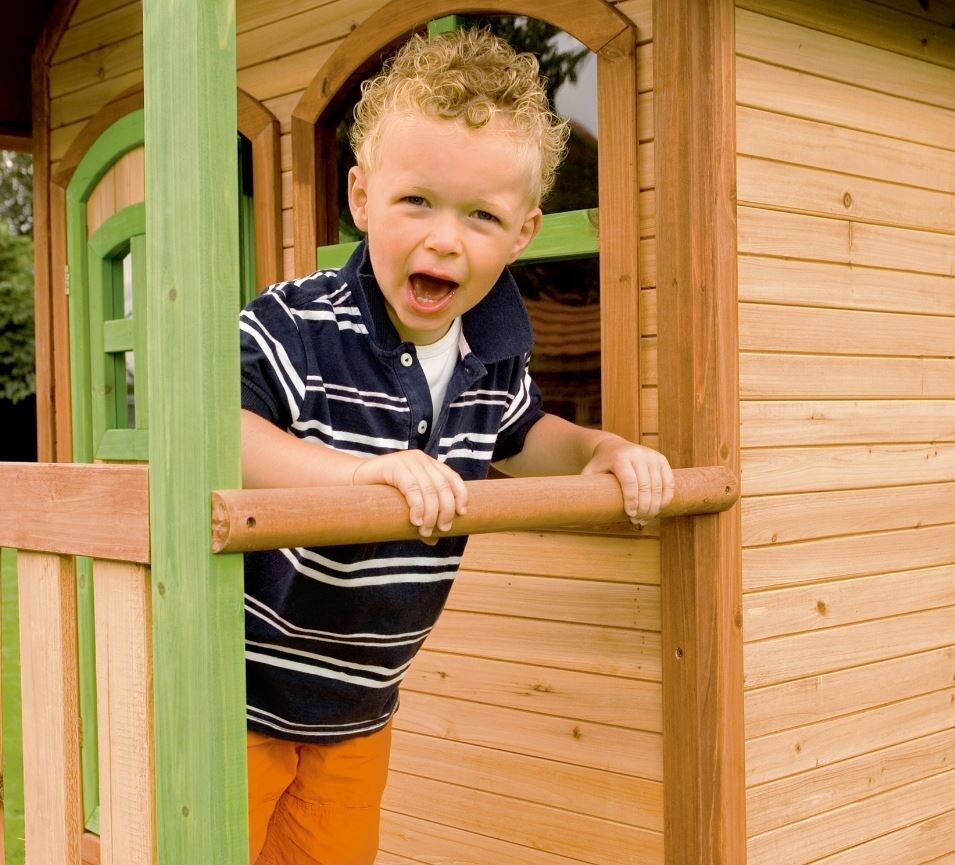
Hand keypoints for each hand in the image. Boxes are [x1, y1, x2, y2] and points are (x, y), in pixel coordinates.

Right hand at [351, 450, 467, 539]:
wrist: (352, 483)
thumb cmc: (382, 496)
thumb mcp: (407, 506)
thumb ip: (422, 518)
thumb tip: (435, 539)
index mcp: (429, 465)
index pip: (453, 478)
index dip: (460, 496)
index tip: (461, 514)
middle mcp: (421, 460)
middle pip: (443, 486)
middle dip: (446, 510)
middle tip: (443, 529)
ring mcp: (408, 461)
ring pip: (429, 489)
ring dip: (431, 513)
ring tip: (425, 530)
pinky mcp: (395, 466)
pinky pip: (412, 488)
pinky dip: (417, 506)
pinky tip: (415, 520)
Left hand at [582, 436, 673, 525]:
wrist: (613, 447)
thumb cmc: (600, 466)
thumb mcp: (589, 473)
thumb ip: (585, 488)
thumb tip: (579, 511)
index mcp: (619, 458)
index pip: (629, 481)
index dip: (631, 500)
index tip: (630, 515)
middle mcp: (638, 454)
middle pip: (645, 486)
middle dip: (644, 507)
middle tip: (638, 521)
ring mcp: (651, 456)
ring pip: (658, 486)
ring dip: (654, 506)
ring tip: (646, 518)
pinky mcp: (661, 460)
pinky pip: (668, 482)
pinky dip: (666, 497)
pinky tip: (659, 508)